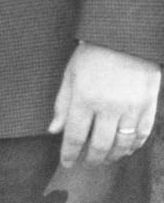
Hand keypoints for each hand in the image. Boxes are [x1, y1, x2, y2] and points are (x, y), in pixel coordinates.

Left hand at [48, 42, 159, 167]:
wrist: (125, 38)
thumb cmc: (92, 55)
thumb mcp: (70, 76)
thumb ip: (62, 105)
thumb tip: (53, 130)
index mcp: (84, 100)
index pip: (75, 136)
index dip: (70, 154)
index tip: (67, 164)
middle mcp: (108, 108)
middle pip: (100, 145)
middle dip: (92, 158)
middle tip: (88, 163)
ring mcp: (131, 108)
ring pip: (123, 144)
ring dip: (113, 156)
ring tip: (106, 159)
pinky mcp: (148, 106)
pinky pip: (142, 134)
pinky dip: (134, 146)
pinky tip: (127, 149)